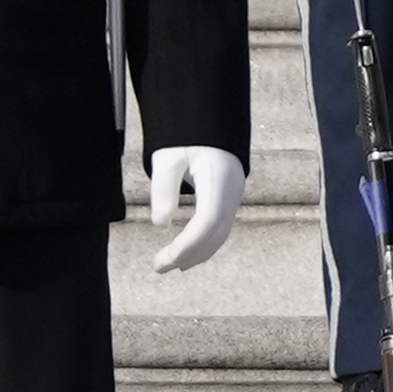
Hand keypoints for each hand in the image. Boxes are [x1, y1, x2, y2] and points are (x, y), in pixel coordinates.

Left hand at [145, 143, 242, 273]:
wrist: (208, 125)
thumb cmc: (187, 138)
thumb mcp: (167, 157)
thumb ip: (163, 188)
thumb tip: (160, 223)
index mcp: (218, 179)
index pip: (207, 221)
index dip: (187, 244)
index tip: (165, 257)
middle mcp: (232, 192)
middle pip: (215, 234)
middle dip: (188, 254)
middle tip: (158, 266)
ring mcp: (234, 198)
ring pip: (219, 235)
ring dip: (195, 254)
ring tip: (168, 264)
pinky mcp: (229, 201)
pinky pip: (220, 230)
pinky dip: (203, 245)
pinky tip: (186, 253)